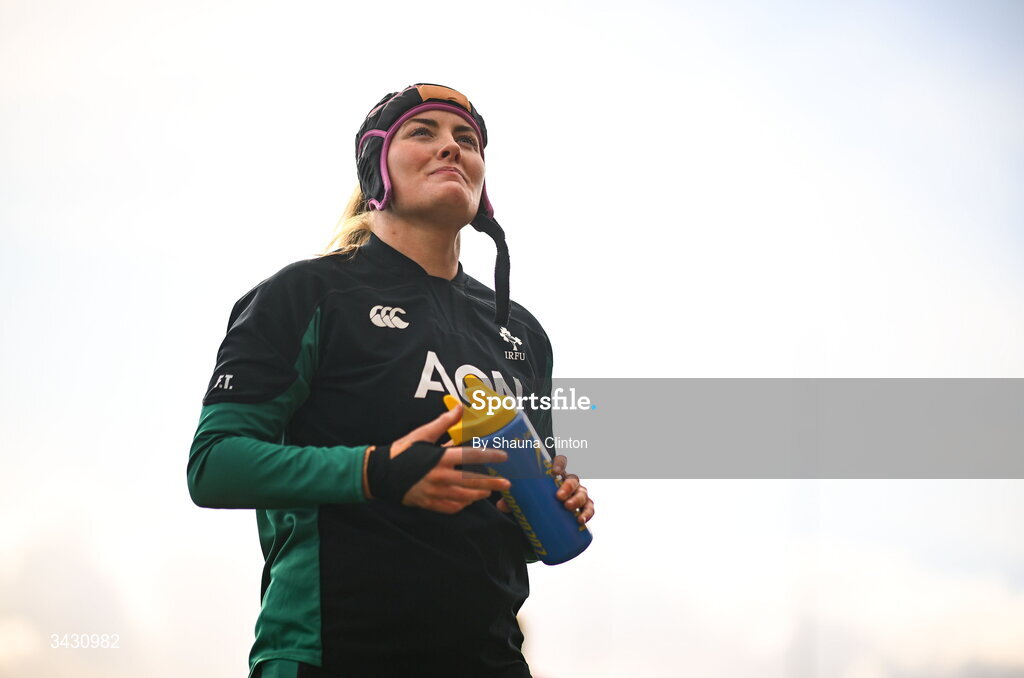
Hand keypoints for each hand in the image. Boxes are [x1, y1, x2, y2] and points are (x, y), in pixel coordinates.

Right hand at [364, 404, 510, 512]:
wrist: (380, 474)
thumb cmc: (402, 452)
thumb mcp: (422, 434)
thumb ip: (443, 423)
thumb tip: (459, 407)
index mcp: (440, 458)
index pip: (471, 456)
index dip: (490, 456)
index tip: (504, 457)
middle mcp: (441, 477)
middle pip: (473, 482)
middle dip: (492, 484)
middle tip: (507, 484)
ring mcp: (436, 493)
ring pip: (465, 497)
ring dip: (479, 495)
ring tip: (489, 492)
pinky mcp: (430, 503)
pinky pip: (452, 507)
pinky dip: (462, 504)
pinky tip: (468, 500)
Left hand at [496, 453, 594, 524]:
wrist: (544, 515)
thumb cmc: (535, 500)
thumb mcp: (524, 498)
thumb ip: (513, 500)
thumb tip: (502, 504)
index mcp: (555, 474)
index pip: (561, 462)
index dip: (560, 464)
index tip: (554, 472)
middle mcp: (568, 482)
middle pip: (573, 479)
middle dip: (568, 487)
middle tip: (559, 497)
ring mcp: (577, 494)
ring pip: (583, 493)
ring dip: (577, 500)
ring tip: (568, 508)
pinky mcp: (582, 507)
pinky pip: (589, 508)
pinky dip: (587, 514)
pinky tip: (580, 520)